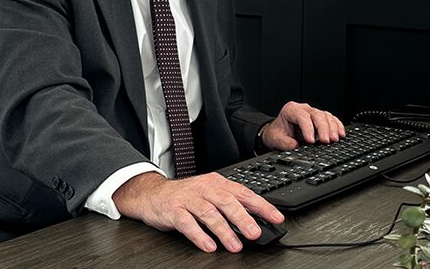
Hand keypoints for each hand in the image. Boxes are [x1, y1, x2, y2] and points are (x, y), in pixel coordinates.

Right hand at [112, 171, 283, 252]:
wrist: (153, 194)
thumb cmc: (185, 196)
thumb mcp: (209, 195)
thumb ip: (230, 205)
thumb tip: (256, 221)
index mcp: (216, 183)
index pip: (242, 192)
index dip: (261, 205)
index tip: (277, 218)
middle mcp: (203, 189)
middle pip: (226, 201)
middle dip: (242, 217)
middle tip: (255, 233)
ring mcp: (188, 198)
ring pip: (208, 212)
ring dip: (223, 230)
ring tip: (235, 245)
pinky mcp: (173, 210)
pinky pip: (187, 222)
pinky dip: (199, 235)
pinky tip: (208, 245)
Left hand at [262, 101, 345, 149]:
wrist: (279, 132)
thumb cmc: (278, 133)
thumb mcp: (276, 138)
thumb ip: (285, 142)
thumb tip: (295, 145)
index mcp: (291, 110)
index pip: (302, 116)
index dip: (308, 128)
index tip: (310, 141)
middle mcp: (303, 109)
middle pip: (316, 114)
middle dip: (322, 128)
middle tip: (325, 141)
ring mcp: (313, 113)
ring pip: (326, 116)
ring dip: (332, 127)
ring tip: (334, 139)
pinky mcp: (321, 119)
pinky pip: (331, 119)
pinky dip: (337, 126)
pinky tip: (341, 134)